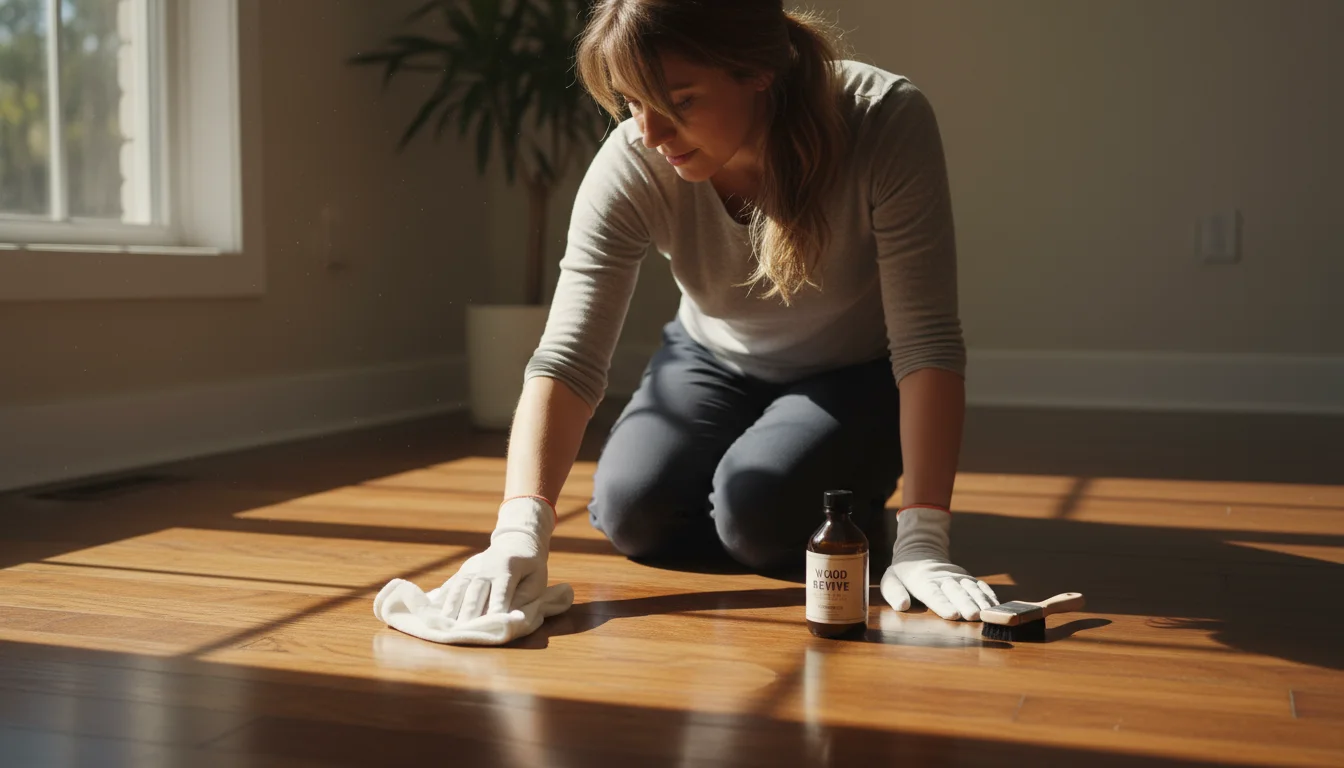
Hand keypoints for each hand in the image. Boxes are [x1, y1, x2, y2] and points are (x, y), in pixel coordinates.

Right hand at [440, 497, 553, 621]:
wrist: (514, 542)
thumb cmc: (529, 567)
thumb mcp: (535, 580)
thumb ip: (523, 599)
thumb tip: (509, 618)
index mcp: (506, 567)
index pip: (500, 591)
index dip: (496, 608)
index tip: (492, 624)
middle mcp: (484, 568)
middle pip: (474, 594)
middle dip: (469, 615)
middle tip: (463, 635)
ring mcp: (469, 569)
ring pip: (457, 592)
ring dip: (451, 612)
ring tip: (445, 631)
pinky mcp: (460, 573)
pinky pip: (448, 589)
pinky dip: (441, 603)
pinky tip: (432, 617)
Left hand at [880, 505, 998, 620]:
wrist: (920, 551)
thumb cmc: (903, 573)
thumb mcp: (890, 579)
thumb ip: (894, 592)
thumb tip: (901, 605)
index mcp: (923, 581)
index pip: (933, 594)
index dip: (943, 604)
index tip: (953, 614)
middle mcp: (943, 579)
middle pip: (957, 593)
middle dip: (966, 604)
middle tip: (974, 616)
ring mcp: (958, 578)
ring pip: (972, 589)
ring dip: (981, 601)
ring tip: (989, 614)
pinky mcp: (968, 578)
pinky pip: (981, 586)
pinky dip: (989, 595)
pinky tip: (997, 607)